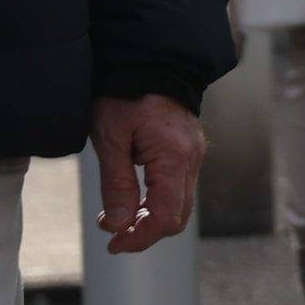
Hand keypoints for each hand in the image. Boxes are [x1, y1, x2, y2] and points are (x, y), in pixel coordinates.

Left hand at [94, 93, 205, 252]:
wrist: (149, 59)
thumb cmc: (125, 93)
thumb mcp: (110, 138)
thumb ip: (117, 184)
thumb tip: (119, 225)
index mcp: (174, 158)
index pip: (165, 217)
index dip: (140, 238)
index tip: (113, 244)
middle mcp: (191, 159)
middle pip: (177, 217)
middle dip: (144, 232)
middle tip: (112, 235)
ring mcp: (193, 154)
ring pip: (178, 204)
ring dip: (148, 217)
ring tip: (115, 217)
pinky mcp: (187, 150)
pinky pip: (177, 186)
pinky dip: (155, 200)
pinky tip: (131, 198)